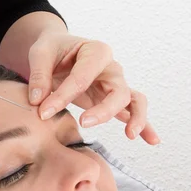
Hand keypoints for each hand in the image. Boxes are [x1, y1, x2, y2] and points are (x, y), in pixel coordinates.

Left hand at [27, 32, 158, 143]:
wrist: (59, 51)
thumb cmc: (52, 50)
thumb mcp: (40, 53)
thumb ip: (39, 75)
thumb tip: (38, 101)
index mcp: (95, 51)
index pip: (83, 76)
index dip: (63, 96)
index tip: (43, 112)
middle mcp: (111, 68)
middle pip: (118, 90)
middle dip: (103, 109)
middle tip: (83, 122)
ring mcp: (116, 84)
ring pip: (134, 100)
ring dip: (136, 117)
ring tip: (130, 134)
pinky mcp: (114, 100)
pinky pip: (133, 111)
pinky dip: (145, 125)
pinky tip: (152, 140)